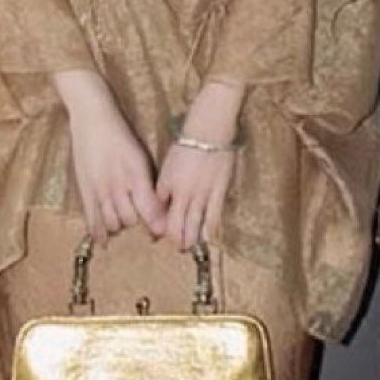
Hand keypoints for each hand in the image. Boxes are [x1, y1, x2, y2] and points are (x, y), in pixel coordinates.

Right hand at [55, 69, 166, 239]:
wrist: (92, 117)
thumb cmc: (119, 133)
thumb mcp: (138, 156)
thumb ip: (146, 181)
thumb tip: (158, 202)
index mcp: (137, 175)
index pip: (151, 210)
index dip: (157, 224)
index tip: (161, 232)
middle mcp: (119, 185)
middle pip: (131, 220)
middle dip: (138, 226)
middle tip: (141, 227)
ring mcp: (100, 189)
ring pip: (112, 222)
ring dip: (119, 227)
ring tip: (122, 224)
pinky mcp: (85, 190)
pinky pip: (92, 218)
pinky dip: (98, 233)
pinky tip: (103, 242)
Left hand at [153, 77, 244, 250]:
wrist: (209, 131)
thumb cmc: (187, 144)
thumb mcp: (168, 166)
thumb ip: (163, 188)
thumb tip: (160, 204)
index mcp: (170, 187)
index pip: (164, 216)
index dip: (161, 230)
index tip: (160, 238)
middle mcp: (185, 195)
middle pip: (180, 224)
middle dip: (177, 239)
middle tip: (178, 247)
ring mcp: (204, 194)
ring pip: (196, 224)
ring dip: (193, 238)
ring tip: (191, 248)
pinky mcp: (220, 191)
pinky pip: (215, 216)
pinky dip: (211, 229)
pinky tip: (209, 238)